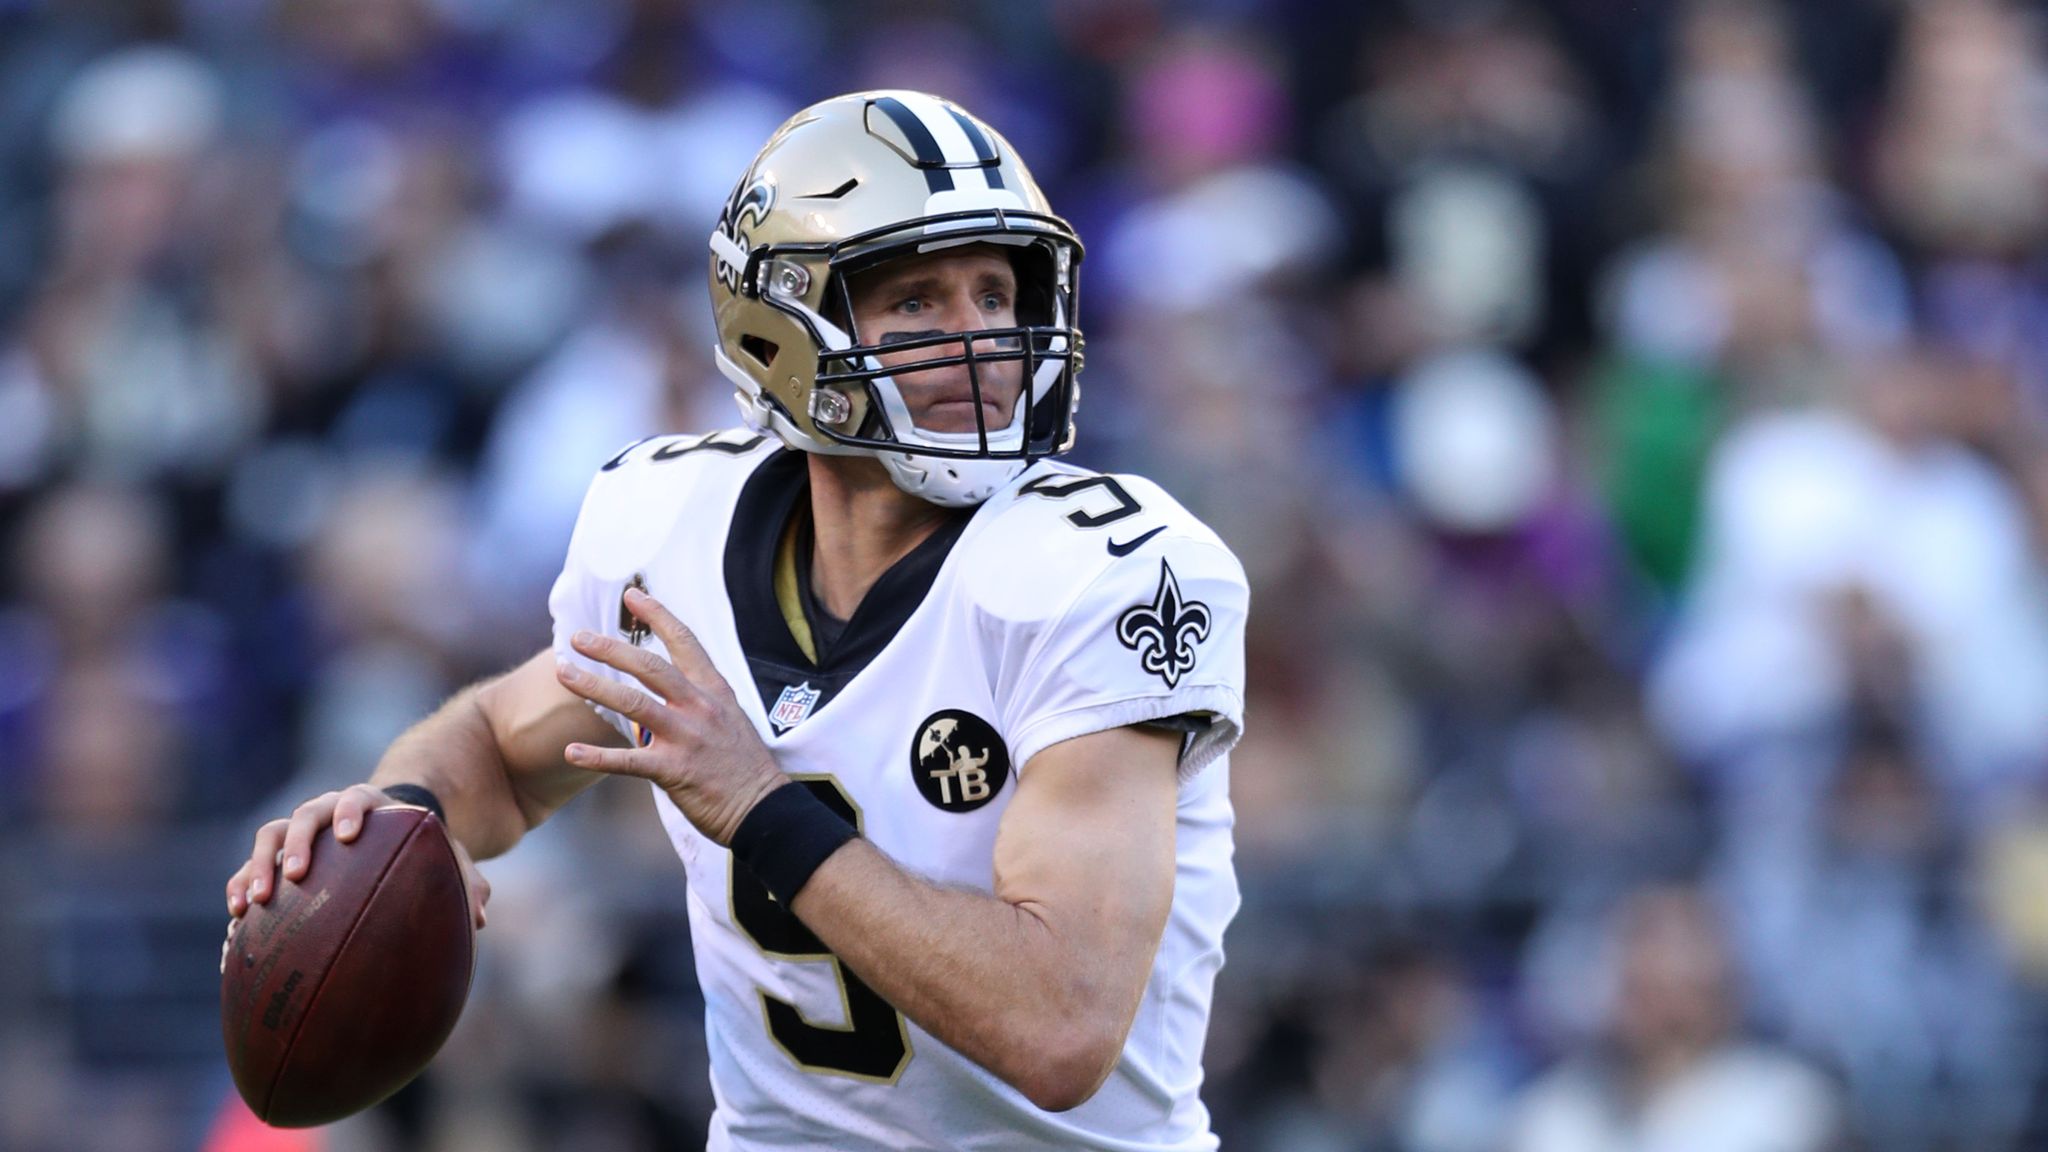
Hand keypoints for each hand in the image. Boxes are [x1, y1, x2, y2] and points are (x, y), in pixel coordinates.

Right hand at [224, 783, 490, 929]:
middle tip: (296, 874)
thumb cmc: (419, 848)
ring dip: (256, 866)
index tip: (350, 834)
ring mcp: (299, 833)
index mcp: (369, 804)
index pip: (356, 797)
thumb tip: (479, 918)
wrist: (385, 835)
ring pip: (269, 838)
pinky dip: (239, 891)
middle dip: (297, 843)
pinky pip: (249, 870)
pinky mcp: (277, 858)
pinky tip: (235, 929)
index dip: (351, 811)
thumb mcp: (446, 856)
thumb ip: (464, 879)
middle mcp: (327, 812)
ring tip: (251, 902)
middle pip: (305, 816)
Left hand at [554, 586, 784, 845]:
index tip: (632, 596)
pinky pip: (628, 761)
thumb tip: (666, 689)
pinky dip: (597, 756)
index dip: (657, 616)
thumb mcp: (729, 719)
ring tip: (564, 673)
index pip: (684, 642)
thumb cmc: (744, 767)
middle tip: (578, 637)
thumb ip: (699, 701)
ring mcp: (686, 737)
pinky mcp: (674, 770)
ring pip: (633, 702)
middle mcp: (699, 707)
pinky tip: (571, 752)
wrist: (765, 808)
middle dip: (611, 648)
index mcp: (714, 691)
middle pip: (650, 666)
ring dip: (594, 686)